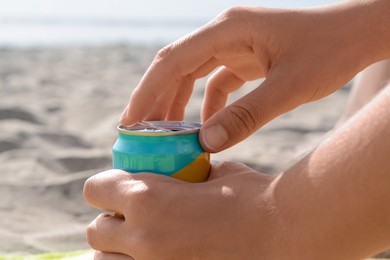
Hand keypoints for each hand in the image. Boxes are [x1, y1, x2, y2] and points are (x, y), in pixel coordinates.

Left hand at [83, 161, 274, 258]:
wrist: (282, 232)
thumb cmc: (251, 197)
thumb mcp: (214, 173)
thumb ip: (187, 175)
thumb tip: (182, 176)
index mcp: (148, 197)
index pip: (96, 188)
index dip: (104, 186)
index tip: (116, 187)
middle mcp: (140, 235)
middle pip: (96, 229)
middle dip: (109, 220)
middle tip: (130, 217)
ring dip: (116, 247)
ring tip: (139, 241)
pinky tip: (156, 255)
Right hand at [120, 1, 388, 151]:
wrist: (358, 34)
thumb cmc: (331, 51)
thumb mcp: (290, 87)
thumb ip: (248, 115)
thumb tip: (206, 143)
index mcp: (229, 29)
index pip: (173, 60)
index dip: (147, 91)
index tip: (130, 122)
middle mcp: (225, 33)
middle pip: (175, 67)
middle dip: (156, 100)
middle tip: (139, 135)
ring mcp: (234, 45)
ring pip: (192, 75)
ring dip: (178, 104)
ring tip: (166, 136)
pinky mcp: (245, 58)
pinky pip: (216, 84)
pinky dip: (207, 107)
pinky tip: (207, 129)